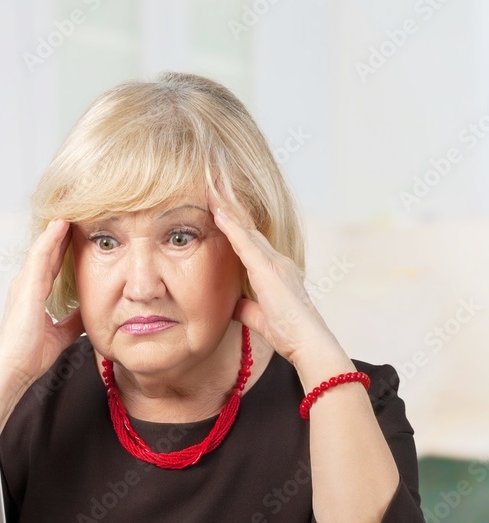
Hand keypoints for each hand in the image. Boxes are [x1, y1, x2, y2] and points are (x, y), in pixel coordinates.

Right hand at [0, 220, 82, 433]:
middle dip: (61, 233)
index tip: (78, 233)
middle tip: (77, 213)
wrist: (14, 369)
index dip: (64, 248)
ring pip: (43, 248)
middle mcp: (26, 285)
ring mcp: (24, 284)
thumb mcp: (61, 334)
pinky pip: (40, 256)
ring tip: (71, 209)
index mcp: (33, 295)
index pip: (52, 265)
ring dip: (56, 229)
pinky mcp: (26, 287)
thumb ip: (73, 320)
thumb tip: (89, 313)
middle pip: (47, 252)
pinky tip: (61, 224)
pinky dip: (50, 238)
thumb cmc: (30, 356)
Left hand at [207, 187, 342, 369]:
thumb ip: (246, 307)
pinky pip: (245, 242)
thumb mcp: (259, 317)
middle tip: (215, 180)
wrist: (308, 342)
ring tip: (213, 184)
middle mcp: (275, 260)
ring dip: (228, 205)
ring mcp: (273, 262)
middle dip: (231, 202)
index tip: (219, 203)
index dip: (234, 221)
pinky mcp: (268, 269)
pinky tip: (218, 211)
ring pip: (246, 227)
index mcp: (274, 269)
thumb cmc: (289, 333)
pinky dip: (231, 225)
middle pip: (247, 225)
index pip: (248, 239)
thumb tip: (233, 303)